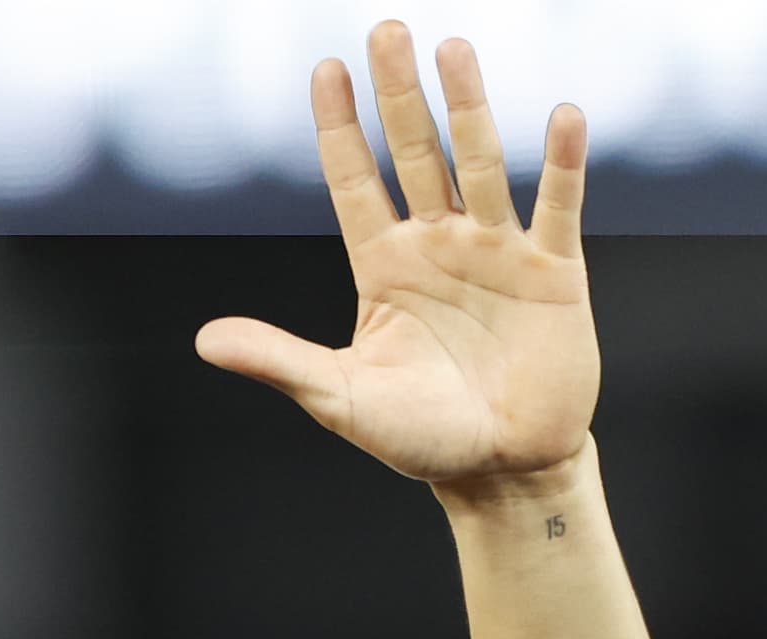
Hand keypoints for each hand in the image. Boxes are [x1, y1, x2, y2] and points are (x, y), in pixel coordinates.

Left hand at [196, 24, 593, 488]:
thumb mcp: (339, 397)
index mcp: (384, 267)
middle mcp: (438, 244)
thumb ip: (279, 359)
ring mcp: (496, 251)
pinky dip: (561, 164)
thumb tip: (205, 340)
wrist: (500, 468)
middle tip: (386, 29)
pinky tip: (560, 116)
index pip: (355, 181)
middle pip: (415, 153)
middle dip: (399, 94)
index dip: (340, 128)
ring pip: (479, 164)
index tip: (325, 70)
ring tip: (454, 50)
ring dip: (468, 109)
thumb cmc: (419, 436)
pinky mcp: (553, 271)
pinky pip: (557, 207)